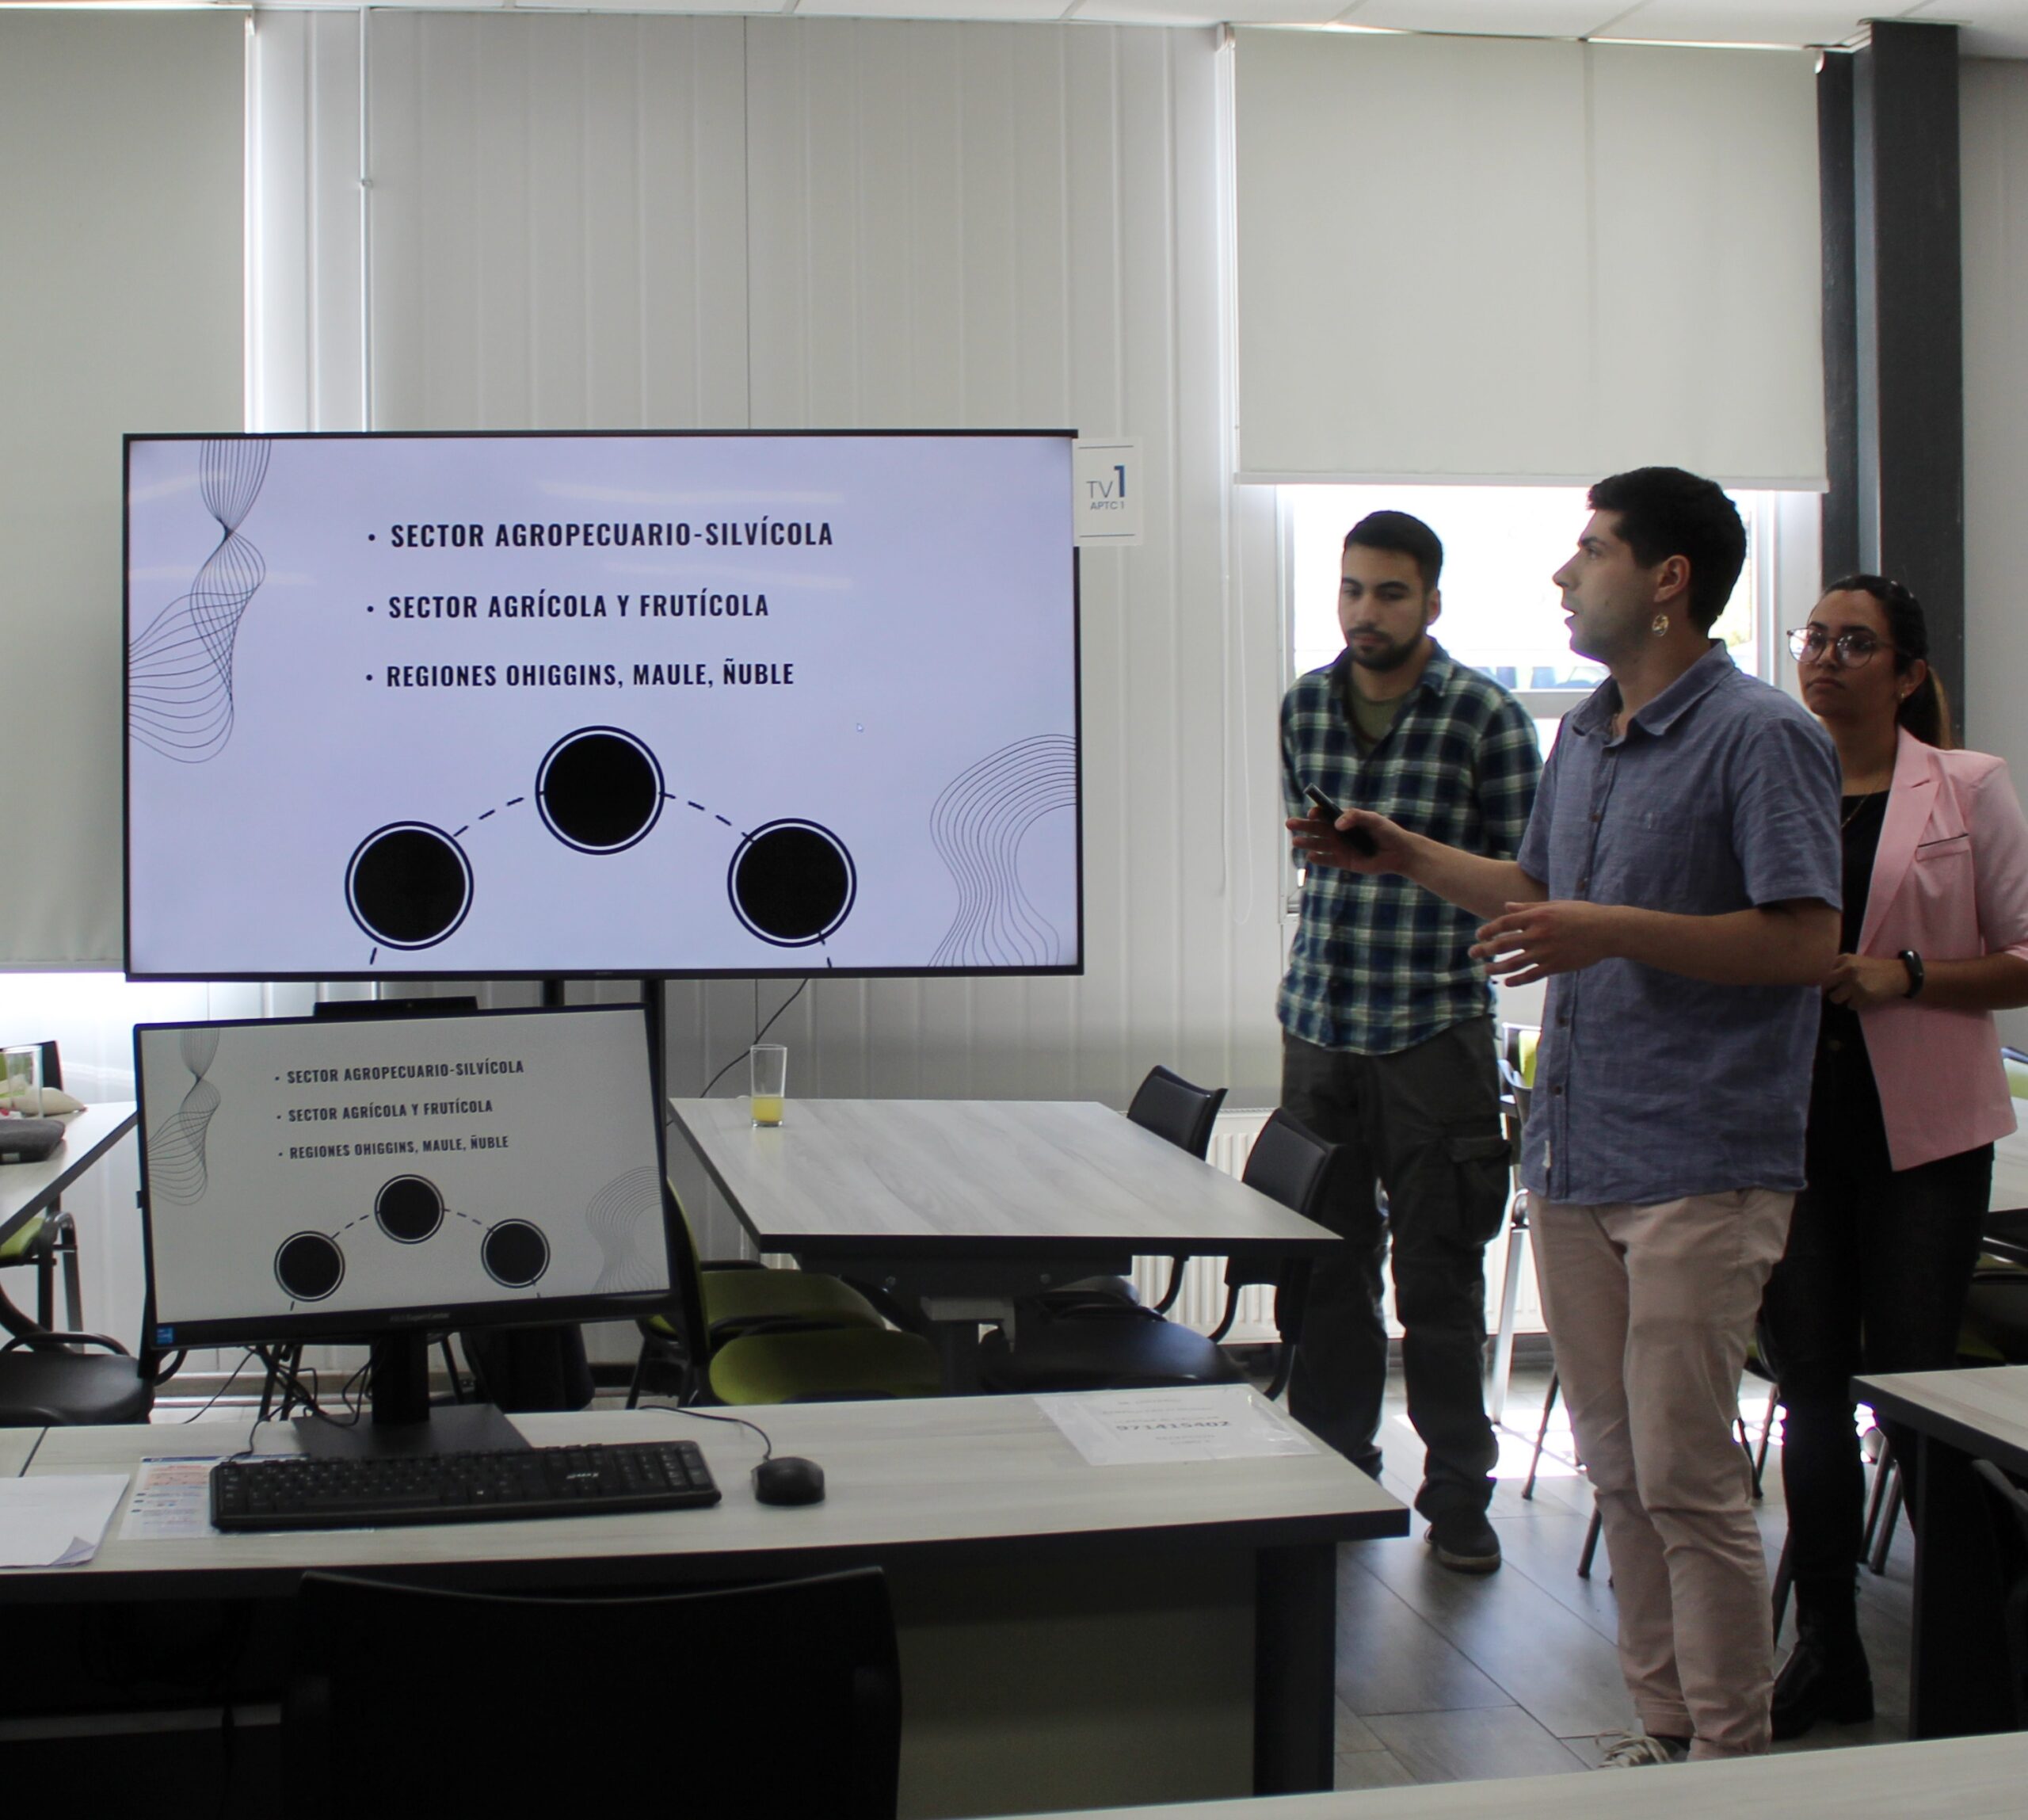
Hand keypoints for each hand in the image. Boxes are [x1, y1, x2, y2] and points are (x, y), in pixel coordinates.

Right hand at [1286, 807, 1408, 873]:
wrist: (1398, 852)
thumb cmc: (1386, 832)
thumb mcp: (1373, 819)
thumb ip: (1355, 817)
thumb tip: (1337, 825)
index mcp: (1345, 820)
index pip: (1326, 815)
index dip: (1317, 813)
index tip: (1312, 813)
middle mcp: (1340, 834)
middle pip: (1318, 829)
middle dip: (1304, 826)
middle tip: (1289, 823)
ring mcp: (1341, 848)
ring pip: (1319, 845)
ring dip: (1307, 842)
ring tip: (1295, 842)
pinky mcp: (1344, 862)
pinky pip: (1328, 860)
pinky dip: (1319, 859)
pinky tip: (1310, 856)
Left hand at [1470, 901, 1623, 983]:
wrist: (1608, 931)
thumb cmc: (1582, 914)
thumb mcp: (1555, 905)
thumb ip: (1528, 907)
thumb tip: (1506, 907)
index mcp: (1538, 916)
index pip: (1505, 923)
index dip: (1489, 930)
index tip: (1479, 935)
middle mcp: (1539, 934)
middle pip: (1504, 944)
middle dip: (1485, 949)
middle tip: (1472, 953)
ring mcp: (1547, 952)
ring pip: (1514, 963)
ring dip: (1496, 967)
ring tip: (1486, 970)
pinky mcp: (1556, 966)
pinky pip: (1531, 975)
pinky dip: (1517, 980)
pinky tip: (1507, 982)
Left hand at [1822, 952, 1911, 1009]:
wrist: (1897, 974)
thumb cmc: (1872, 968)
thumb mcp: (1853, 960)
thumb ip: (1837, 966)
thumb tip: (1816, 979)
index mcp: (1844, 959)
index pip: (1821, 971)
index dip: (1820, 980)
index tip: (1823, 984)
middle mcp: (1848, 970)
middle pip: (1824, 985)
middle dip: (1828, 990)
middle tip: (1835, 991)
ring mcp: (1855, 983)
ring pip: (1835, 998)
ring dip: (1842, 999)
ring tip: (1852, 994)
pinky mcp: (1864, 996)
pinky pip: (1850, 1005)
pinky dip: (1855, 1004)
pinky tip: (1864, 997)